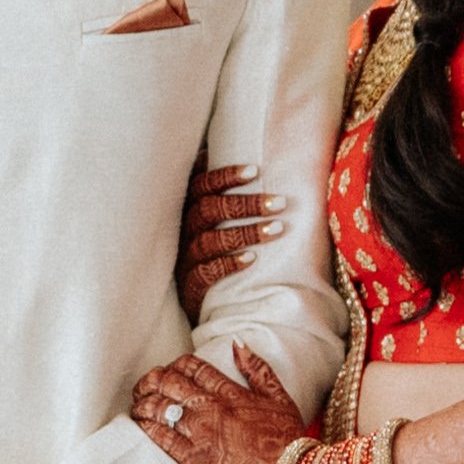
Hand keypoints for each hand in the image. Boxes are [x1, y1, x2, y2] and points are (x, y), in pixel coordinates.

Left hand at [130, 345, 309, 463]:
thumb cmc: (288, 441)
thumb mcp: (280, 398)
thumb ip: (258, 369)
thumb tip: (237, 343)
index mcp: (231, 393)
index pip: (193, 367)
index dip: (176, 365)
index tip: (170, 369)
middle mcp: (212, 410)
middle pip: (170, 383)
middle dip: (153, 380)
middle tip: (145, 384)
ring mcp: (201, 435)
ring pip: (161, 408)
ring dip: (144, 402)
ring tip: (137, 403)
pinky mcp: (195, 460)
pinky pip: (163, 438)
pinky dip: (148, 427)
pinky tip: (140, 424)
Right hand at [176, 160, 286, 323]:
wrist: (203, 302)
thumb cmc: (216, 252)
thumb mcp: (216, 221)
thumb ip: (223, 193)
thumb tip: (242, 161)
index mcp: (189, 210)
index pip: (200, 185)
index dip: (224, 176)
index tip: (254, 170)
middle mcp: (184, 231)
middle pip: (209, 210)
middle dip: (245, 204)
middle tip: (279, 203)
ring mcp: (185, 258)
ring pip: (209, 240)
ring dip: (244, 232)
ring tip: (276, 228)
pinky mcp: (190, 286)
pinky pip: (205, 273)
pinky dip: (228, 264)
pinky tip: (251, 259)